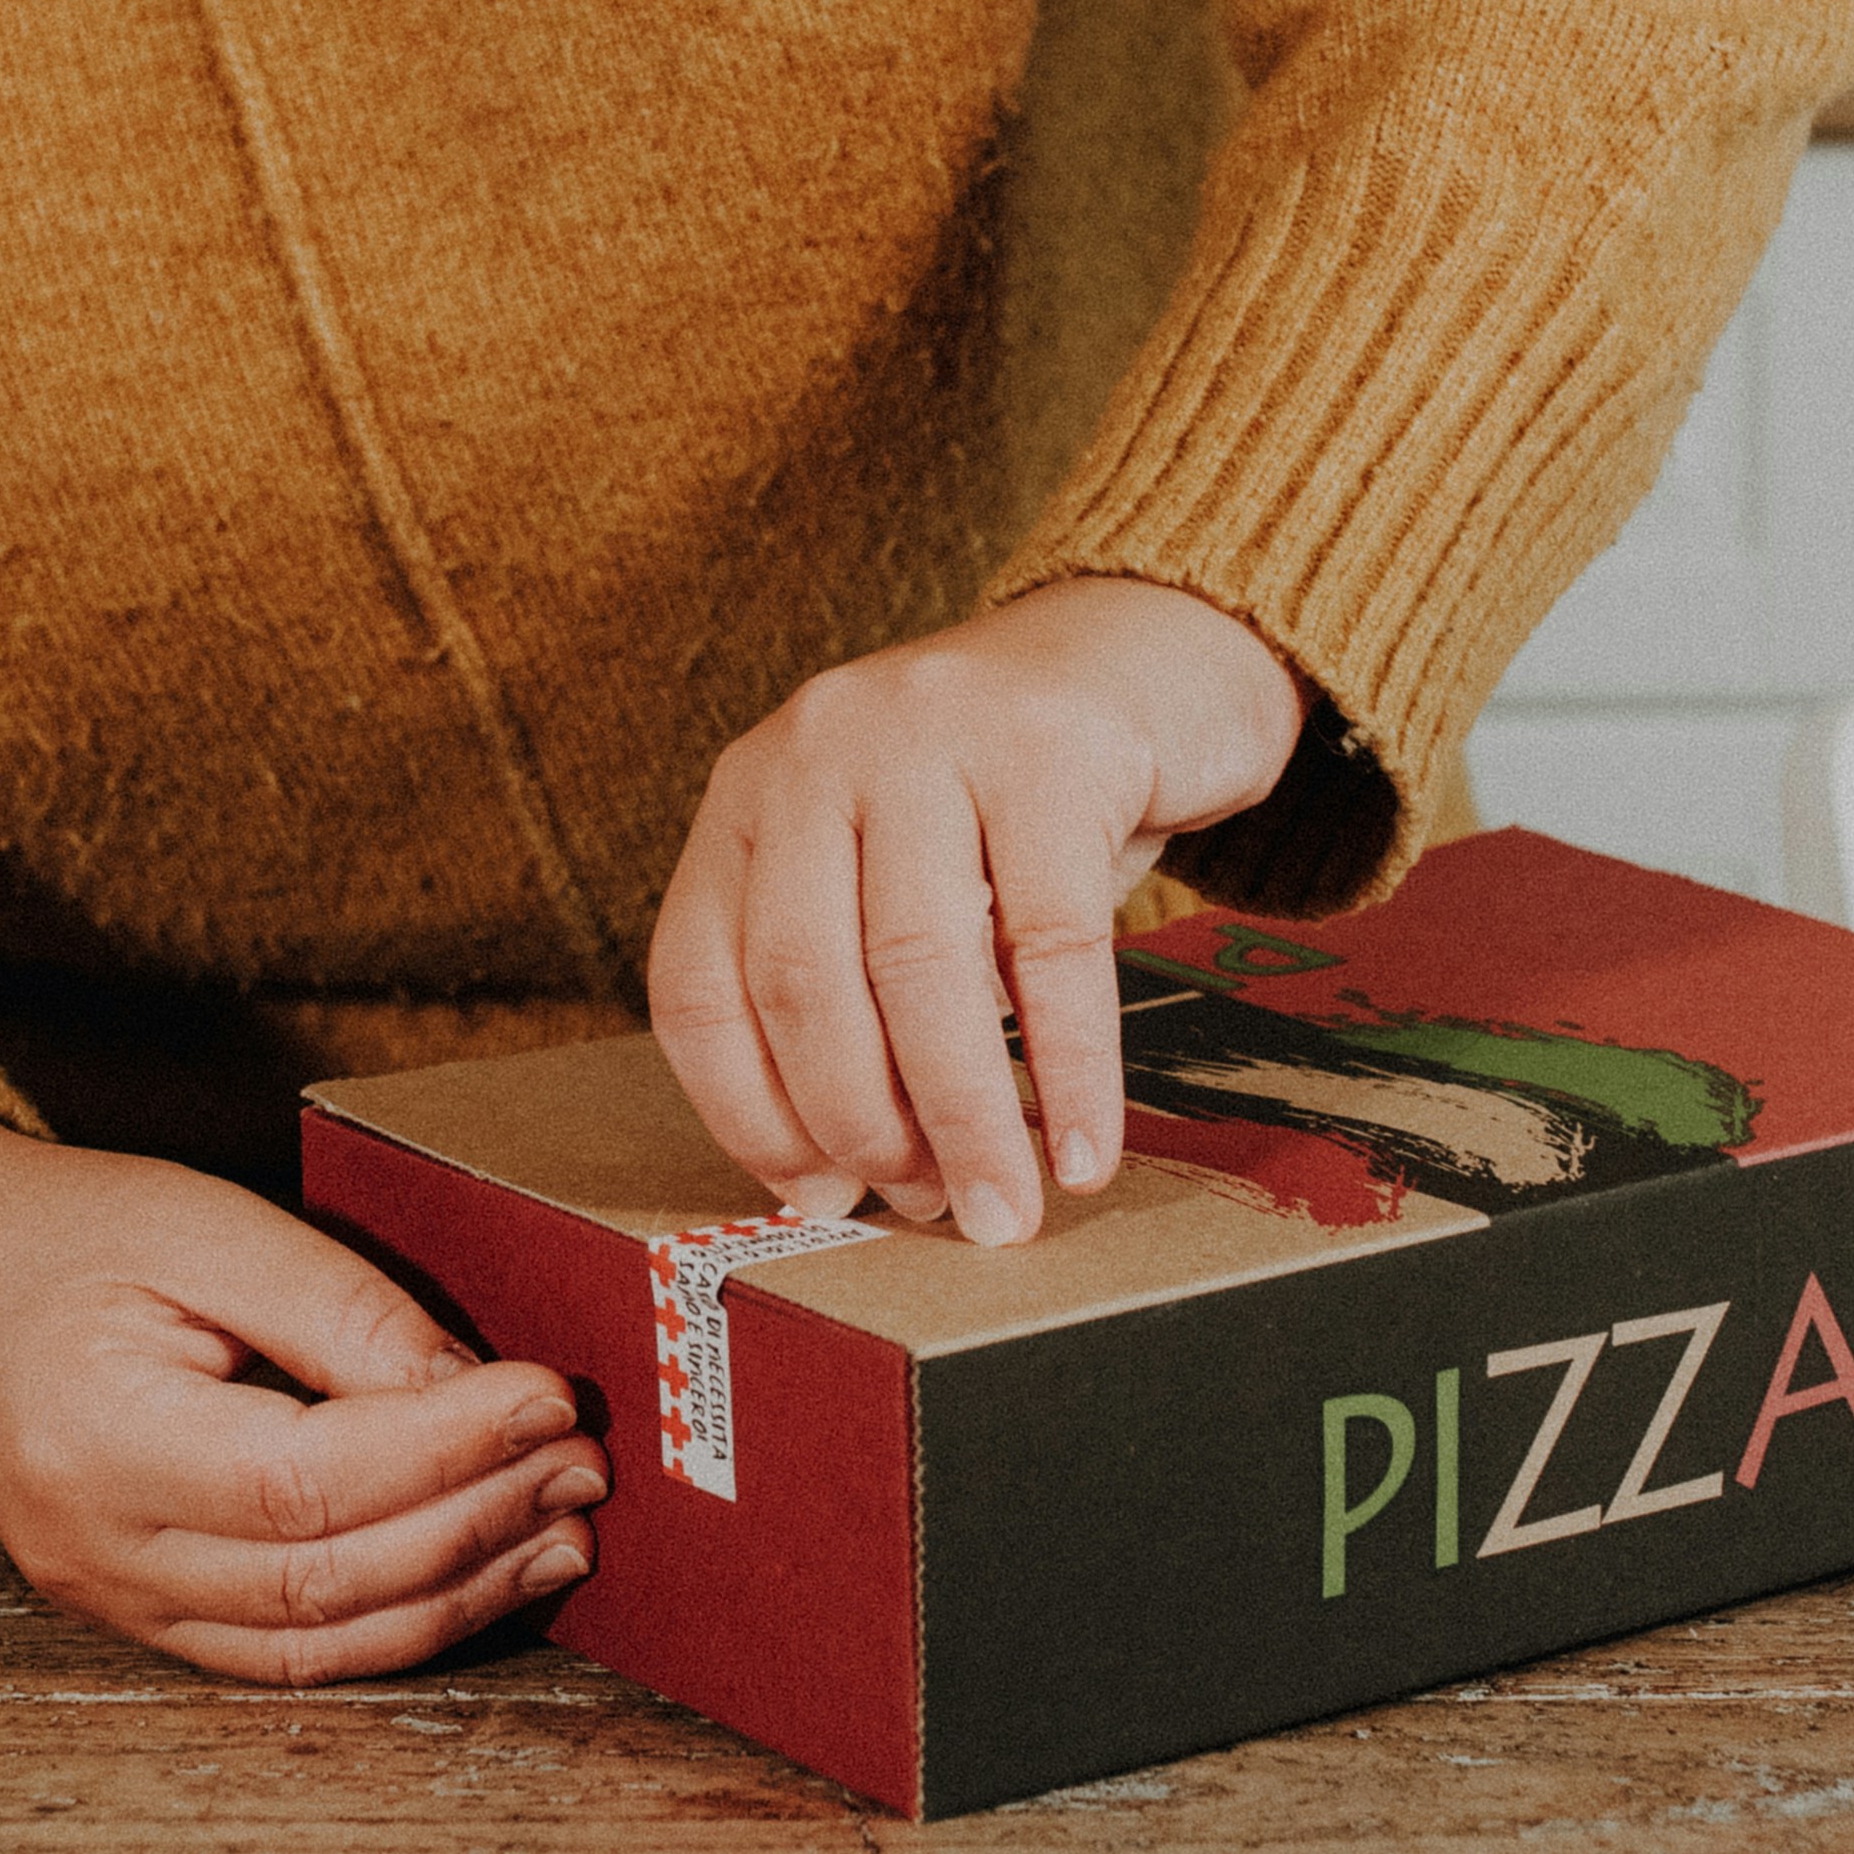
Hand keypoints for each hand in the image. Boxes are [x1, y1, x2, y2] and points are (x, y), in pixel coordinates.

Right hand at [0, 1102, 606, 1682]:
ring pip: (316, 1643)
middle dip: (475, 1522)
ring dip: (459, 1593)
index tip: (548, 1395)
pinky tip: (481, 1576)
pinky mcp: (137, 1615)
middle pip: (324, 1578)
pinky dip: (396, 1627)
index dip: (446, 1450)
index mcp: (94, 1439)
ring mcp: (109, 1599)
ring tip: (564, 1533)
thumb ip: (340, 1311)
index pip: (307, 1480)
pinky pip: (284, 1656)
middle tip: (582, 1460)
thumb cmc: (66, 1232)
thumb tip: (476, 1390)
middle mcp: (94, 1547)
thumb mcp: (204, 1224)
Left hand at [648, 575, 1301, 1246]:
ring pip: (922, 970)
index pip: (700, 983)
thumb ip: (854, 991)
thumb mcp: (898, 869)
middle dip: (865, 1128)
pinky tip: (1084, 1148)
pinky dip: (1071, 1070)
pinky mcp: (1050, 746)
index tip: (818, 1200)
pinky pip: (1054, 945)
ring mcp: (928, 735)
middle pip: (805, 983)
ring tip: (1007, 1208)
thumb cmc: (1016, 797)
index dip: (749, 1116)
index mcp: (751, 794)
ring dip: (965, 1119)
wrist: (1153, 642)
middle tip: (934, 1211)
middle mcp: (816, 749)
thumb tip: (841, 1182)